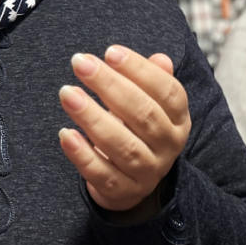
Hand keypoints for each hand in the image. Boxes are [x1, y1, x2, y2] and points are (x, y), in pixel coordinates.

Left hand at [58, 45, 190, 213]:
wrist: (133, 182)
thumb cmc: (138, 131)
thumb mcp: (151, 104)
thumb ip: (152, 80)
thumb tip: (160, 59)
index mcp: (179, 120)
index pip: (167, 92)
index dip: (140, 70)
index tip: (110, 52)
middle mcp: (168, 146)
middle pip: (143, 114)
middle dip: (110, 86)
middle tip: (81, 64)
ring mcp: (147, 172)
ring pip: (122, 145)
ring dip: (92, 117)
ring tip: (67, 93)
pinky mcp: (123, 192)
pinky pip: (102, 173)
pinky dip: (82, 154)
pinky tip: (65, 134)